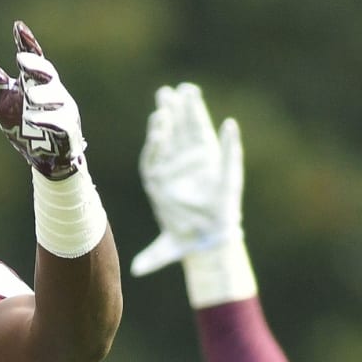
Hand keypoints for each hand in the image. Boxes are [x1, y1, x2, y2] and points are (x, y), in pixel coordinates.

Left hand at [0, 21, 85, 179]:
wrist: (46, 156)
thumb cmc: (22, 120)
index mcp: (35, 78)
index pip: (31, 56)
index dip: (26, 42)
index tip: (17, 27)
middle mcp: (51, 90)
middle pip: (47, 73)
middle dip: (36, 66)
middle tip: (20, 60)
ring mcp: (62, 110)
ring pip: (56, 98)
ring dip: (43, 96)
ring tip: (28, 96)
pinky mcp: (67, 131)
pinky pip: (60, 124)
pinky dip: (47, 121)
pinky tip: (32, 120)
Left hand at [131, 82, 244, 276]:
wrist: (207, 238)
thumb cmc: (185, 239)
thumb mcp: (168, 250)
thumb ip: (155, 256)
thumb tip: (138, 270)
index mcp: (160, 182)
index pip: (155, 157)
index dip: (156, 141)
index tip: (157, 125)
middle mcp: (175, 168)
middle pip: (171, 137)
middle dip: (169, 115)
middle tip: (166, 95)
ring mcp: (193, 162)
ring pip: (190, 133)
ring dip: (190, 112)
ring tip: (188, 91)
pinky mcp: (211, 161)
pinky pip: (212, 143)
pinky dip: (219, 134)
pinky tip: (223, 121)